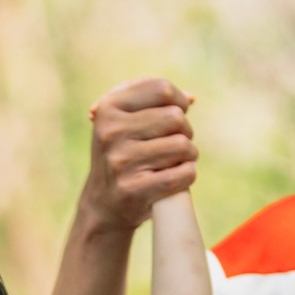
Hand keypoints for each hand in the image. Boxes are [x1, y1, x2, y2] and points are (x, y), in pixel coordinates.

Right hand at [78, 77, 200, 235]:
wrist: (103, 205)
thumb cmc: (122, 156)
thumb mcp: (123, 122)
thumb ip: (153, 103)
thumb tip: (190, 98)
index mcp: (108, 108)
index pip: (161, 89)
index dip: (178, 100)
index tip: (177, 114)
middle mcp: (111, 132)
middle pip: (175, 117)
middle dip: (184, 130)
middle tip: (175, 143)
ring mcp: (121, 161)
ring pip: (183, 145)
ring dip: (188, 155)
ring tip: (174, 161)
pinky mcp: (134, 189)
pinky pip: (184, 173)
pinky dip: (188, 175)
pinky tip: (176, 178)